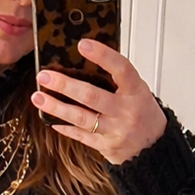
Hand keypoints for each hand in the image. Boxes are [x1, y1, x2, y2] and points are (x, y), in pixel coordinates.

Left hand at [31, 39, 167, 165]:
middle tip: (45, 75)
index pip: (120, 69)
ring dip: (57, 107)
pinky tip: (50, 119)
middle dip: (65, 85)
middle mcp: (125, 111)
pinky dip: (65, 128)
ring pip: (81, 118)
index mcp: (136, 92)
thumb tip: (88, 60)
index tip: (83, 44)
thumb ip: (118, 79)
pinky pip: (81, 136)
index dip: (102, 56)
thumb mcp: (138, 92)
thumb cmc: (144, 115)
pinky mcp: (105, 146)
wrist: (155, 150)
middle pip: (92, 96)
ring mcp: (114, 130)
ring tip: (38, 97)